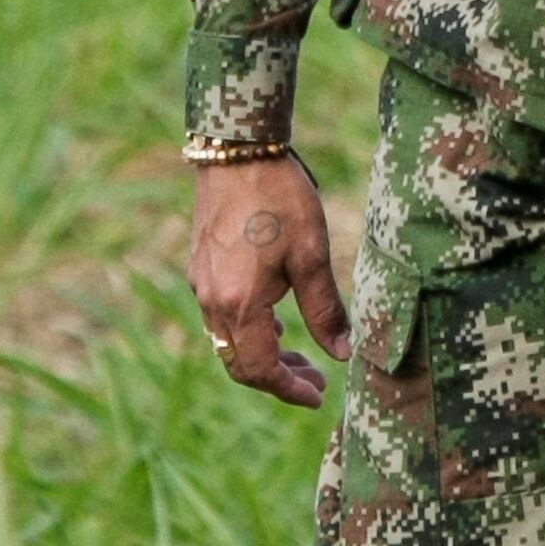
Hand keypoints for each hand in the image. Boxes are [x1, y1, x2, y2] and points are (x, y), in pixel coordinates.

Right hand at [186, 153, 346, 408]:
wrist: (238, 150)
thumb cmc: (279, 200)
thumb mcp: (311, 256)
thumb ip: (325, 310)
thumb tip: (343, 354)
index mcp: (239, 305)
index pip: (259, 369)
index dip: (288, 389)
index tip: (317, 395)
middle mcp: (212, 301)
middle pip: (239, 362)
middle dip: (276, 377)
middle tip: (315, 379)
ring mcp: (202, 283)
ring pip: (228, 340)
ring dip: (263, 352)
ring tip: (300, 352)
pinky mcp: (201, 266)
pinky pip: (220, 315)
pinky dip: (248, 329)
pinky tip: (275, 319)